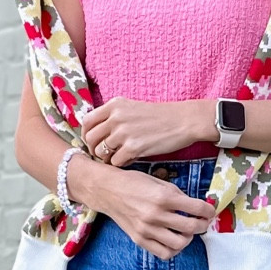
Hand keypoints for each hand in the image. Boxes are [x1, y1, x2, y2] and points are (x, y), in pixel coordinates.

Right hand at [72, 159, 215, 259]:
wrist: (108, 191)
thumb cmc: (133, 183)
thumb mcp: (159, 182)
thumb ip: (178, 195)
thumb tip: (196, 207)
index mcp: (164, 197)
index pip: (197, 208)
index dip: (209, 211)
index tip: (210, 211)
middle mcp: (156, 214)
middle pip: (192, 227)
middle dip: (203, 225)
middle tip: (203, 222)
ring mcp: (147, 229)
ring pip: (180, 243)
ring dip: (189, 238)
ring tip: (187, 232)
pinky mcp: (140, 239)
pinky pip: (164, 253)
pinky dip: (174, 249)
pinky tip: (174, 240)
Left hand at [83, 98, 208, 165]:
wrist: (183, 121)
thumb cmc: (160, 116)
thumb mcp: (133, 107)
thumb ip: (114, 116)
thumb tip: (96, 132)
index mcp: (114, 105)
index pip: (87, 121)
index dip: (86, 135)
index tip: (93, 142)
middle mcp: (116, 117)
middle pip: (91, 138)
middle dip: (94, 149)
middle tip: (103, 154)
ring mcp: (124, 132)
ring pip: (101, 152)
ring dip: (107, 158)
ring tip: (119, 157)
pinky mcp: (134, 147)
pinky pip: (115, 161)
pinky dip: (121, 164)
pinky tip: (131, 159)